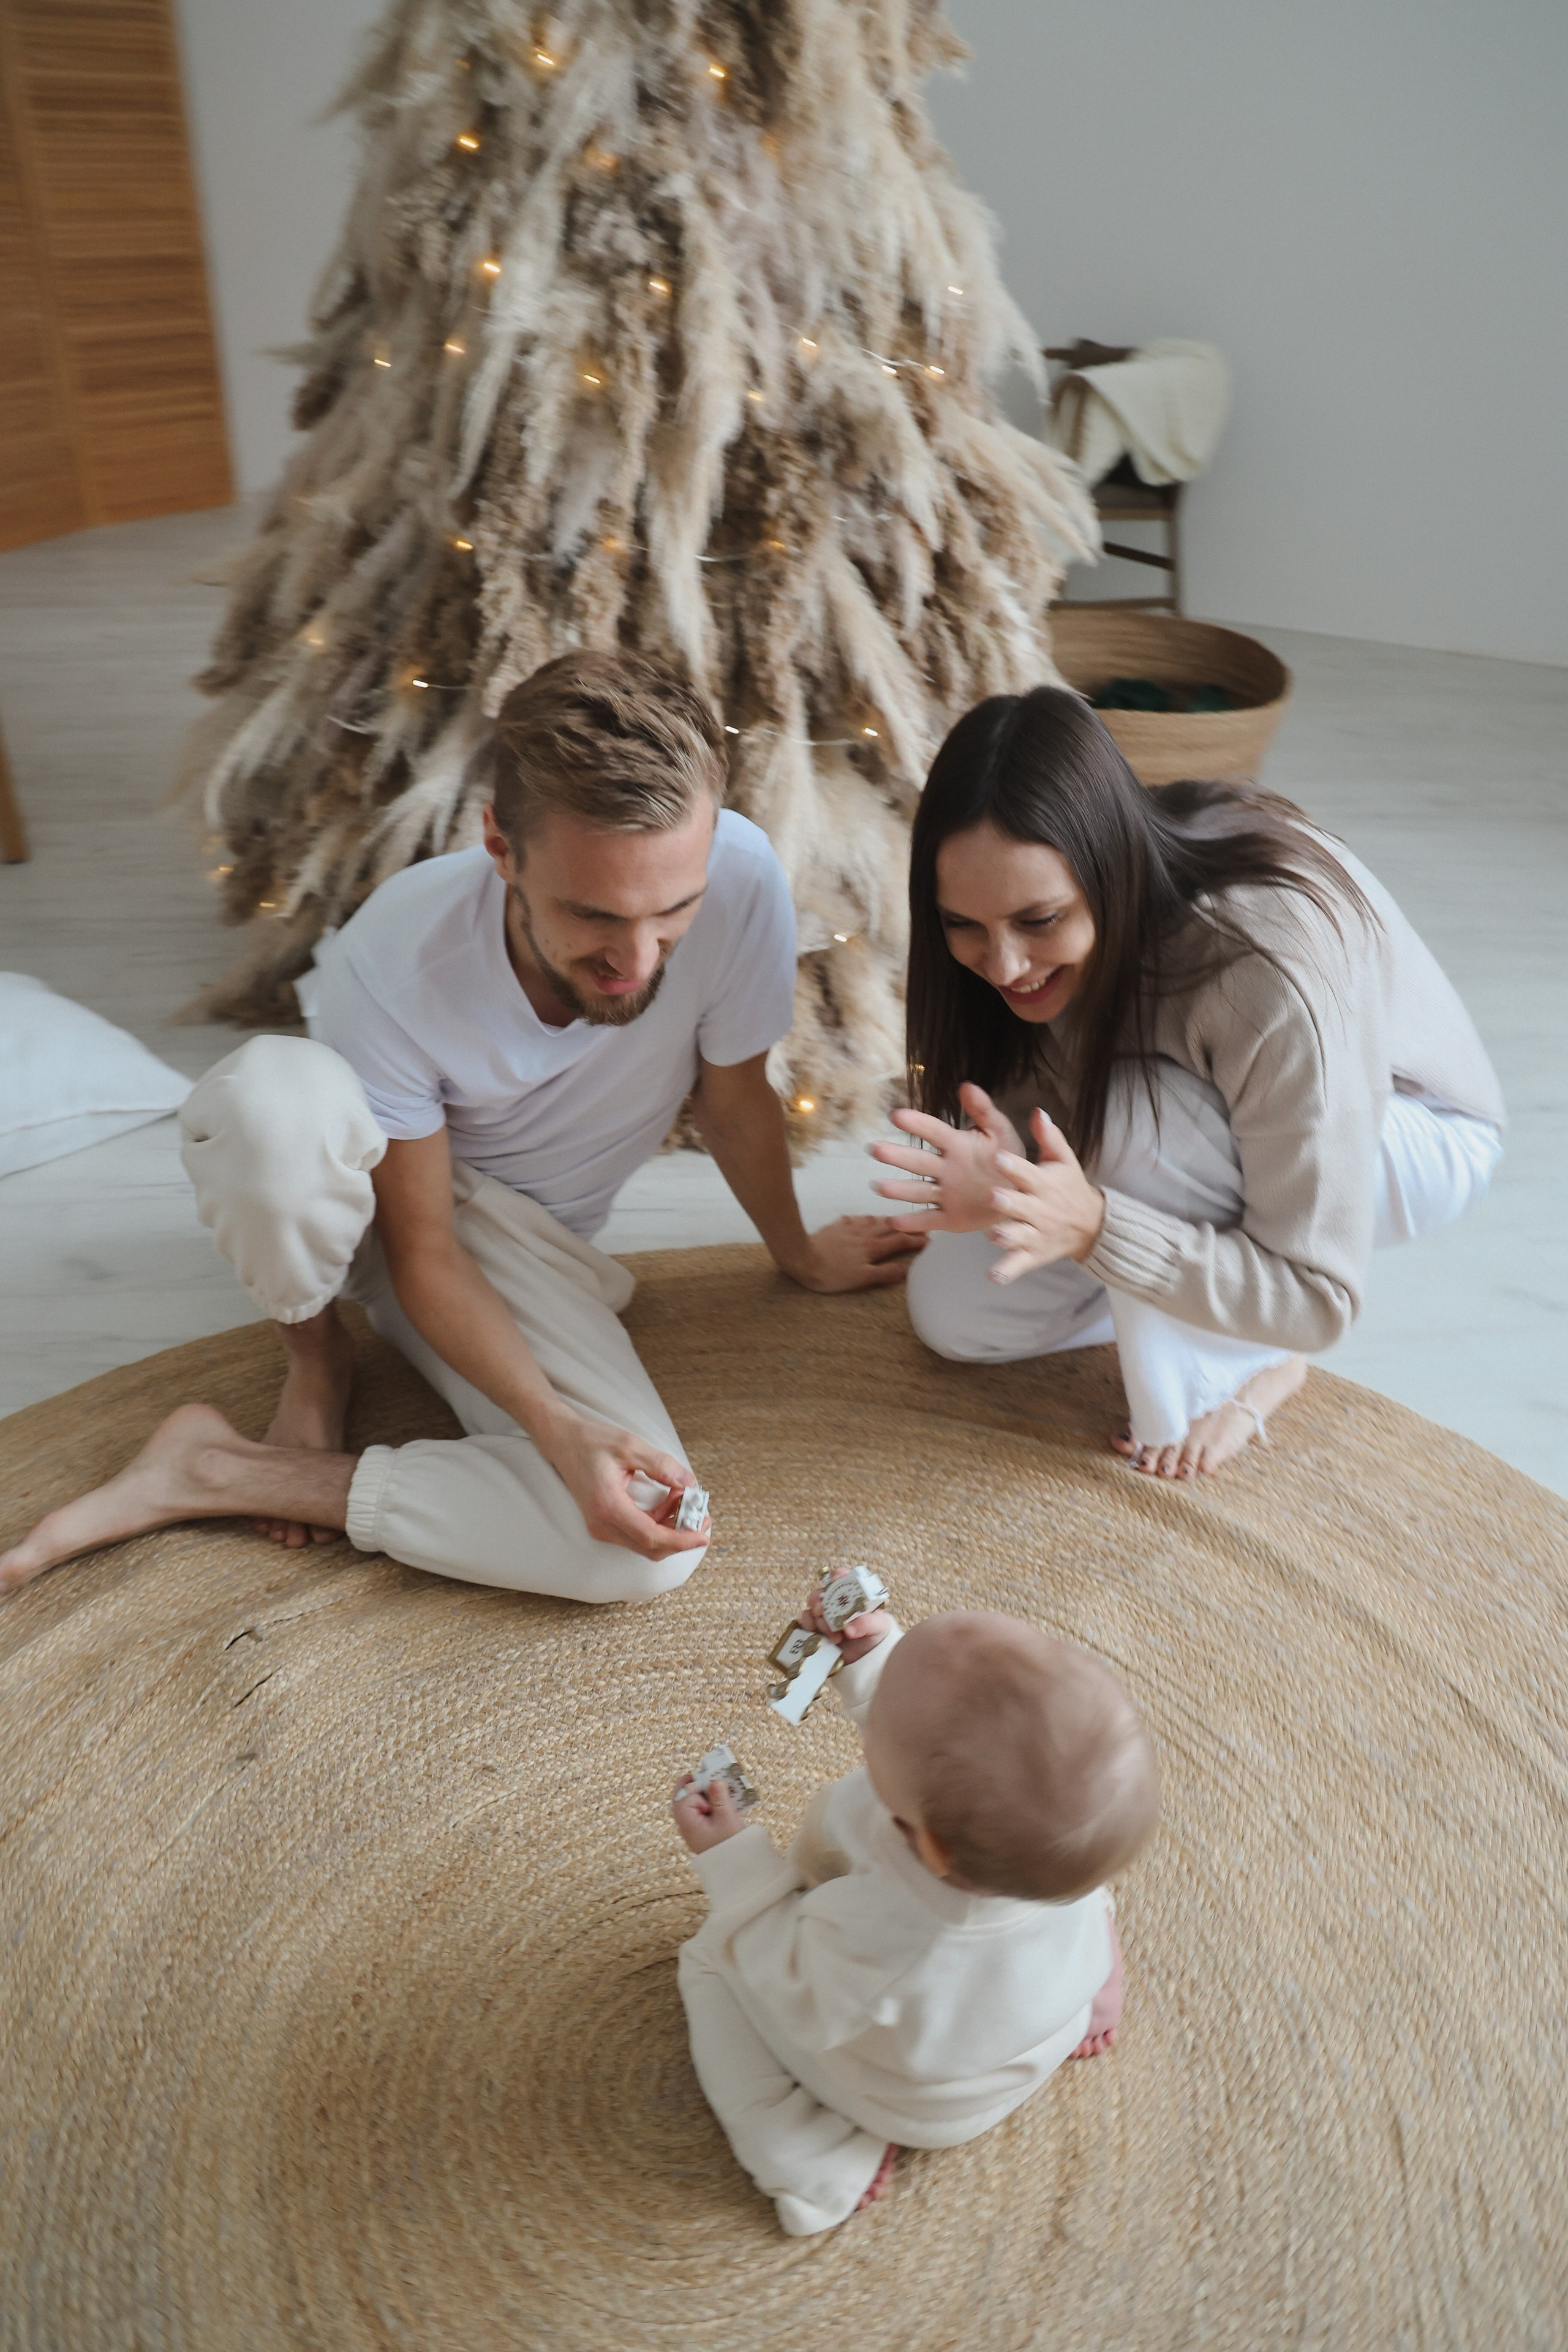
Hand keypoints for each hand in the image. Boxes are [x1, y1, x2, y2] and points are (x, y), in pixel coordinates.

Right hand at [541, 1410, 710, 1560]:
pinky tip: (669, 1501)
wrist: (563, 1441)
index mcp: (608, 1506)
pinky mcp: (604, 1525)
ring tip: (684, 1498)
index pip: (651, 1538)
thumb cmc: (592, 1441)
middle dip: (681, 1536)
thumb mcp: (630, 1446)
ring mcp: (601, 1527)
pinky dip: (658, 1523)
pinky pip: (637, 1535)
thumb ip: (662, 1465)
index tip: (704, 1533)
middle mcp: (602, 1524)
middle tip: (701, 1515)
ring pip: (645, 1544)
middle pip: (651, 1548)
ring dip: (670, 1528)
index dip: (681, 1540)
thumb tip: (690, 1483)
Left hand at [671, 1773, 748, 1851]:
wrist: (735, 1868)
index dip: (697, 1787)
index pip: (684, 1795)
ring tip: (723, 1792)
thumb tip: (713, 1780)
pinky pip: (699, 1811)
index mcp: (687, 1821)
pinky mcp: (699, 1830)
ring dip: (706, 1795)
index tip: (713, 1783)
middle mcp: (685, 1824)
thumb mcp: (727, 1817)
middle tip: (715, 1781)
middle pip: (683, 1797)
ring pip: (692, 1803)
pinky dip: (709, 1804)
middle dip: (699, 1787)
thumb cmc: (729, 1846)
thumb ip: (719, 1796)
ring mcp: (691, 1828)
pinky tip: (723, 1803)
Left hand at [780, 1214, 924, 1292]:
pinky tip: (864, 1219)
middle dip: (906, 1226)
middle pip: (890, 1227)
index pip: (900, 1241)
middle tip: (920, 1224)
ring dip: (888, 1220)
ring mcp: (849, 1228)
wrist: (802, 1257)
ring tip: (897, 1220)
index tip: (929, 1238)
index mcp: (873, 1248)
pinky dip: (865, 1218)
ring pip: (874, 1221)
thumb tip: (908, 1270)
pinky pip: (855, 1219)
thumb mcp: (861, 1278)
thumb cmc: (832, 1274)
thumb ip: (885, 1273)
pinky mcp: (835, 1226)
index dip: (915, 1240)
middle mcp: (865, 1234)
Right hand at [800, 1586, 895, 1665]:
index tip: (835, 1581)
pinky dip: (809, 1628)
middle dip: (820, 1600)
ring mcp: (824, 1616)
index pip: (841, 1577)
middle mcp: (835, 1602)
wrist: (868, 1658)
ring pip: (812, 1609)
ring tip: (834, 1636)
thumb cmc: (875, 1635)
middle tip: (823, 1610)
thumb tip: (849, 1629)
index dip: (837, 1576)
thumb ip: (868, 1624)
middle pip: (821, 1592)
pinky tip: (820, 1637)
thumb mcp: (880, 1626)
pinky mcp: (816, 1630)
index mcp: (851, 1594)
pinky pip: (805, 1624)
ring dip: (818, 1621)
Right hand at [869, 1083, 1027, 1234]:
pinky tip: (893, 1221)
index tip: (896, 1115)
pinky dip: (913, 1222)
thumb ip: (984, 1111)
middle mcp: (945, 1169)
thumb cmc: (1008, 1158)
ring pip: (918, 1191)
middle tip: (876, 1149)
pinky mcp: (950, 1218)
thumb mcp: (1001, 1131)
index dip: (917, 1123)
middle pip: (919, 1162)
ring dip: (899, 1189)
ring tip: (879, 1186)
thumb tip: (966, 1086)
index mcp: (956, 1145)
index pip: (933, 1131)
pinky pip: (929, 1219)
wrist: (1020, 1194)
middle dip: (897, 1155)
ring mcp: (945, 1194)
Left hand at [986, 1110, 1106, 1282]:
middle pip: (1022, 1206)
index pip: (1028, 1173)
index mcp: (1044, 1184)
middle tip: (992, 1197)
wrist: (1092, 1226)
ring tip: (994, 1235)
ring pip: (1019, 1237)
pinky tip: (993, 1277)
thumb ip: (1049, 1137)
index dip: (1014, 1166)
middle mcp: (1039, 1210)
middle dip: (1008, 1203)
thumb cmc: (1070, 1187)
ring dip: (1007, 1237)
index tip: (1000, 1157)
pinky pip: (1019, 1265)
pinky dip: (1007, 1271)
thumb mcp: (1064, 1161)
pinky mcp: (1033, 1255)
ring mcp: (1036, 1234)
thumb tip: (1038, 1111)